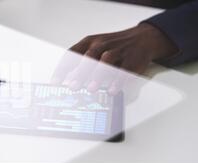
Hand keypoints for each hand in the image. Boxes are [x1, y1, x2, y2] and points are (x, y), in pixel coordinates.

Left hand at [52, 23, 177, 93]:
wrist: (142, 38)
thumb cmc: (113, 46)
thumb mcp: (95, 48)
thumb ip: (81, 63)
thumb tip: (66, 82)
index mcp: (89, 42)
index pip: (72, 54)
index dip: (62, 68)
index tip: (55, 82)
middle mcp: (102, 45)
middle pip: (88, 57)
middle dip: (80, 73)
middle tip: (72, 87)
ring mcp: (118, 51)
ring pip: (106, 61)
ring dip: (97, 76)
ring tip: (91, 89)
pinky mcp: (132, 59)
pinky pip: (124, 70)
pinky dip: (117, 81)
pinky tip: (112, 90)